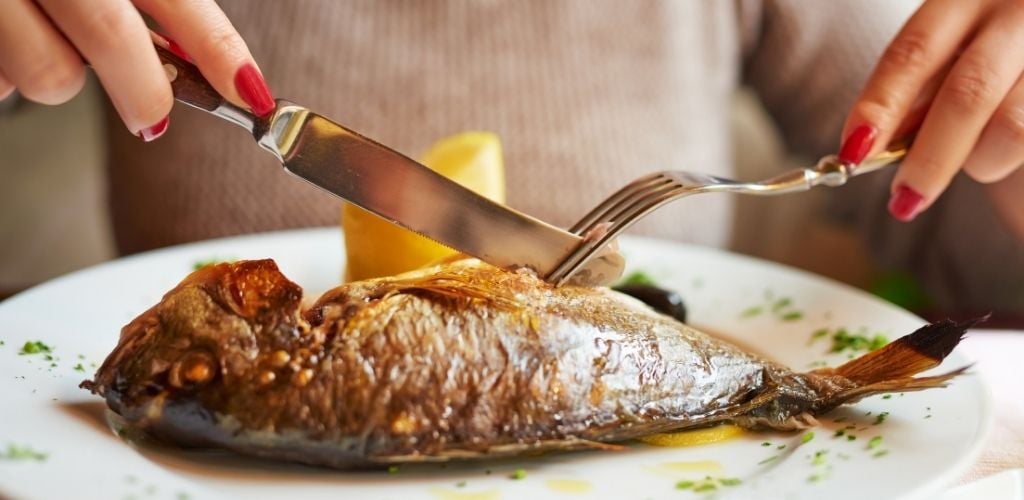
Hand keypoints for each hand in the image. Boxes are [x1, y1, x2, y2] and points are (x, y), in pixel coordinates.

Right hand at [0, 0, 273, 140]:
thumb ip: (150, 7)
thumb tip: (218, 71)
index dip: (220, 48)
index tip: (253, 94)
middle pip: (110, 36)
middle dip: (144, 92)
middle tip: (152, 118)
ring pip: (50, 74)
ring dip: (58, 78)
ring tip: (40, 41)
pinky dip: (5, 79)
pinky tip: (2, 43)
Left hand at [840, 0, 1023, 220]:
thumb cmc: (996, 55)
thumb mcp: (954, 55)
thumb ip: (920, 94)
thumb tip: (868, 147)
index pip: (911, 53)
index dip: (879, 107)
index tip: (853, 154)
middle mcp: (1018, 10)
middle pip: (967, 94)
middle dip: (930, 158)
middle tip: (905, 200)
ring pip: (1013, 128)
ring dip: (983, 161)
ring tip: (980, 160)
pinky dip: (1015, 155)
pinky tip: (1009, 147)